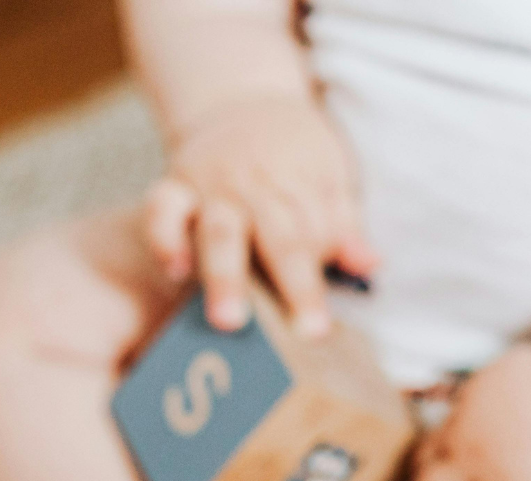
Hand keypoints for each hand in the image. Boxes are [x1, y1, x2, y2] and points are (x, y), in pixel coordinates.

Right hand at [143, 95, 376, 334]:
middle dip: (293, 283)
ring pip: (221, 232)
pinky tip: (176, 271)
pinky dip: (165, 238)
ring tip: (230, 321)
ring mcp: (213, 184)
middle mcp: (257, 184)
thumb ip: (346, 223)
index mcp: (302, 181)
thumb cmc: (294, 151)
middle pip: (280, 238)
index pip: (317, 231)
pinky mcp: (174, 186)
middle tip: (306, 331)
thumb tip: (369, 264)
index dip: (321, 275)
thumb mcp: (331, 173)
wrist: (243, 99)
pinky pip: (162, 210)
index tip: (319, 325)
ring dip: (225, 276)